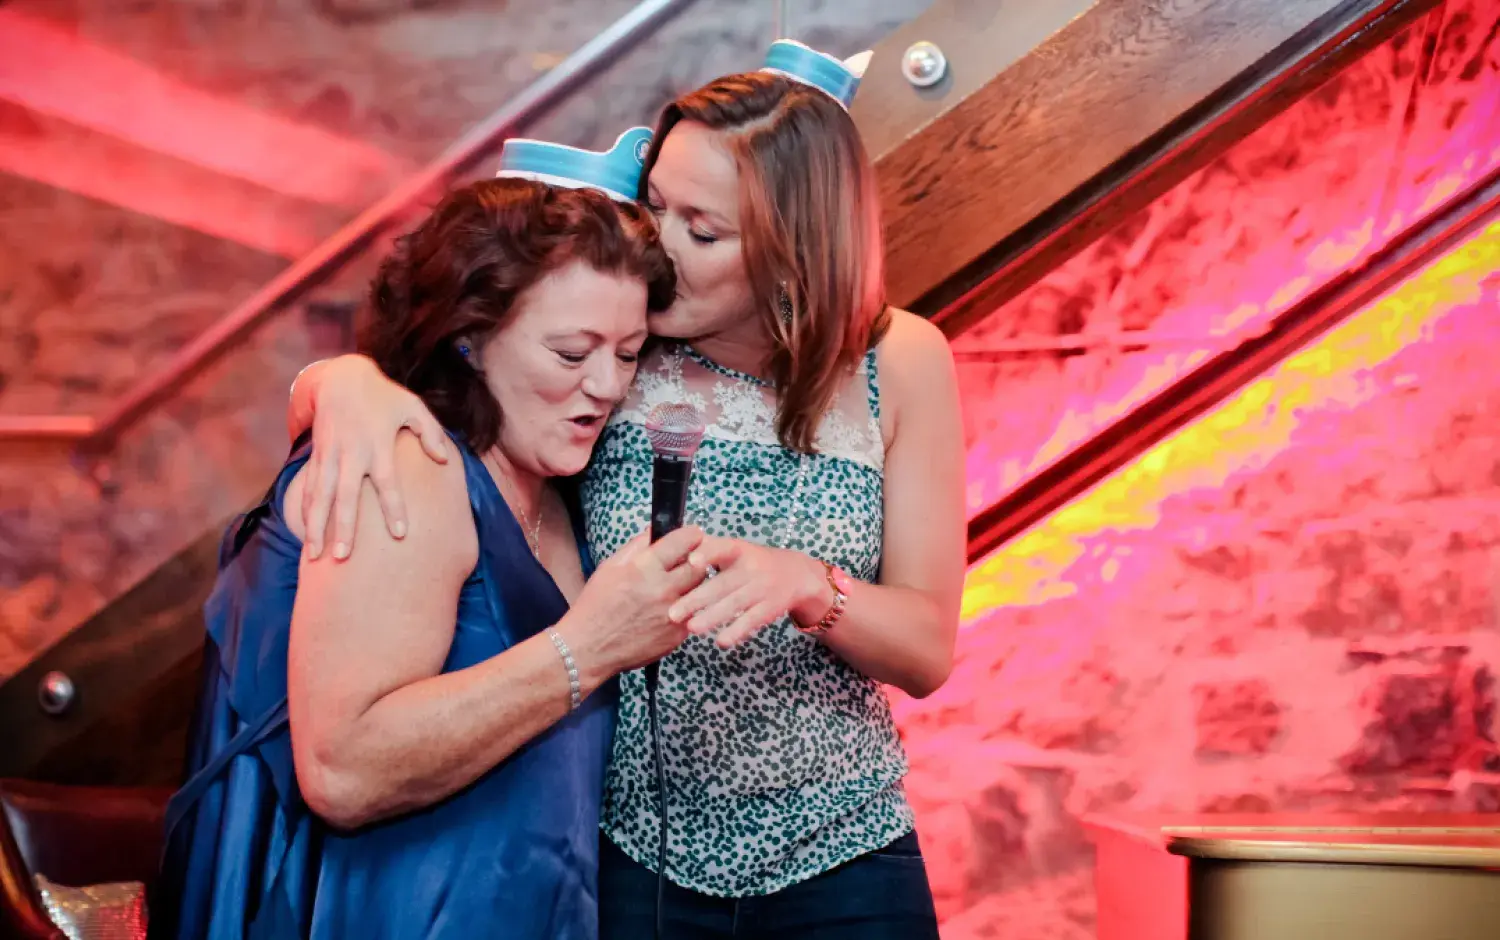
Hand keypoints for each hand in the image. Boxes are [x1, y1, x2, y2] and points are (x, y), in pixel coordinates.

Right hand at [299, 356, 448, 560]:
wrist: (341, 379)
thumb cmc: (384, 396)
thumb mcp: (413, 406)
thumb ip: (430, 433)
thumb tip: (443, 460)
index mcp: (378, 445)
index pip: (387, 482)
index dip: (394, 508)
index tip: (400, 534)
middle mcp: (351, 454)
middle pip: (347, 496)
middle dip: (344, 527)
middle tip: (343, 556)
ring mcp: (330, 457)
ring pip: (322, 497)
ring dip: (317, 527)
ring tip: (316, 556)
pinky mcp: (317, 458)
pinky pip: (310, 490)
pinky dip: (306, 513)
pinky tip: (306, 537)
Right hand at [561, 527, 707, 680]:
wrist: (589, 648)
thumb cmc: (595, 606)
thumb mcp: (609, 568)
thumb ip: (636, 547)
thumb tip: (654, 531)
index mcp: (645, 568)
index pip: (683, 542)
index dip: (691, 535)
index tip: (693, 535)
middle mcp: (663, 590)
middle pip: (699, 566)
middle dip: (697, 559)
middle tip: (689, 560)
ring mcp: (673, 614)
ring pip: (700, 591)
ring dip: (694, 585)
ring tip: (679, 585)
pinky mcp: (677, 635)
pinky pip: (692, 614)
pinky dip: (687, 609)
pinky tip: (669, 609)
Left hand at [668, 537, 828, 647]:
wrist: (796, 574)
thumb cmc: (753, 562)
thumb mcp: (735, 550)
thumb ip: (708, 550)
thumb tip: (672, 548)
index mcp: (738, 550)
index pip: (722, 549)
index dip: (708, 554)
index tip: (691, 561)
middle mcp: (751, 568)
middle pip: (723, 584)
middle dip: (697, 599)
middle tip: (673, 612)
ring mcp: (762, 589)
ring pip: (735, 604)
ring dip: (713, 617)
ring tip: (692, 628)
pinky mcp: (769, 608)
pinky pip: (751, 621)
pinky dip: (736, 631)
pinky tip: (720, 641)